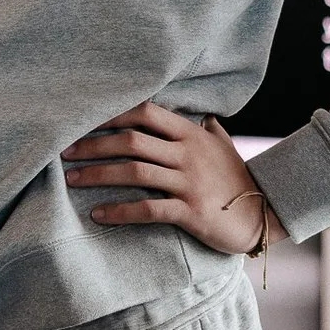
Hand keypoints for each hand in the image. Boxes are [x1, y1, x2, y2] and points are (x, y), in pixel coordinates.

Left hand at [62, 103, 277, 253]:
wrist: (265, 216)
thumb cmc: (238, 180)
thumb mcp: (224, 147)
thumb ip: (207, 130)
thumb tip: (203, 113)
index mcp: (191, 135)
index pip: (145, 113)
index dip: (111, 114)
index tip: (82, 121)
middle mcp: (188, 154)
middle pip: (132, 141)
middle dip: (93, 144)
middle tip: (64, 152)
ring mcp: (190, 183)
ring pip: (135, 172)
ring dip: (98, 175)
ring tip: (72, 180)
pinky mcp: (191, 212)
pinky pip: (148, 209)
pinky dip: (119, 211)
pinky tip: (98, 214)